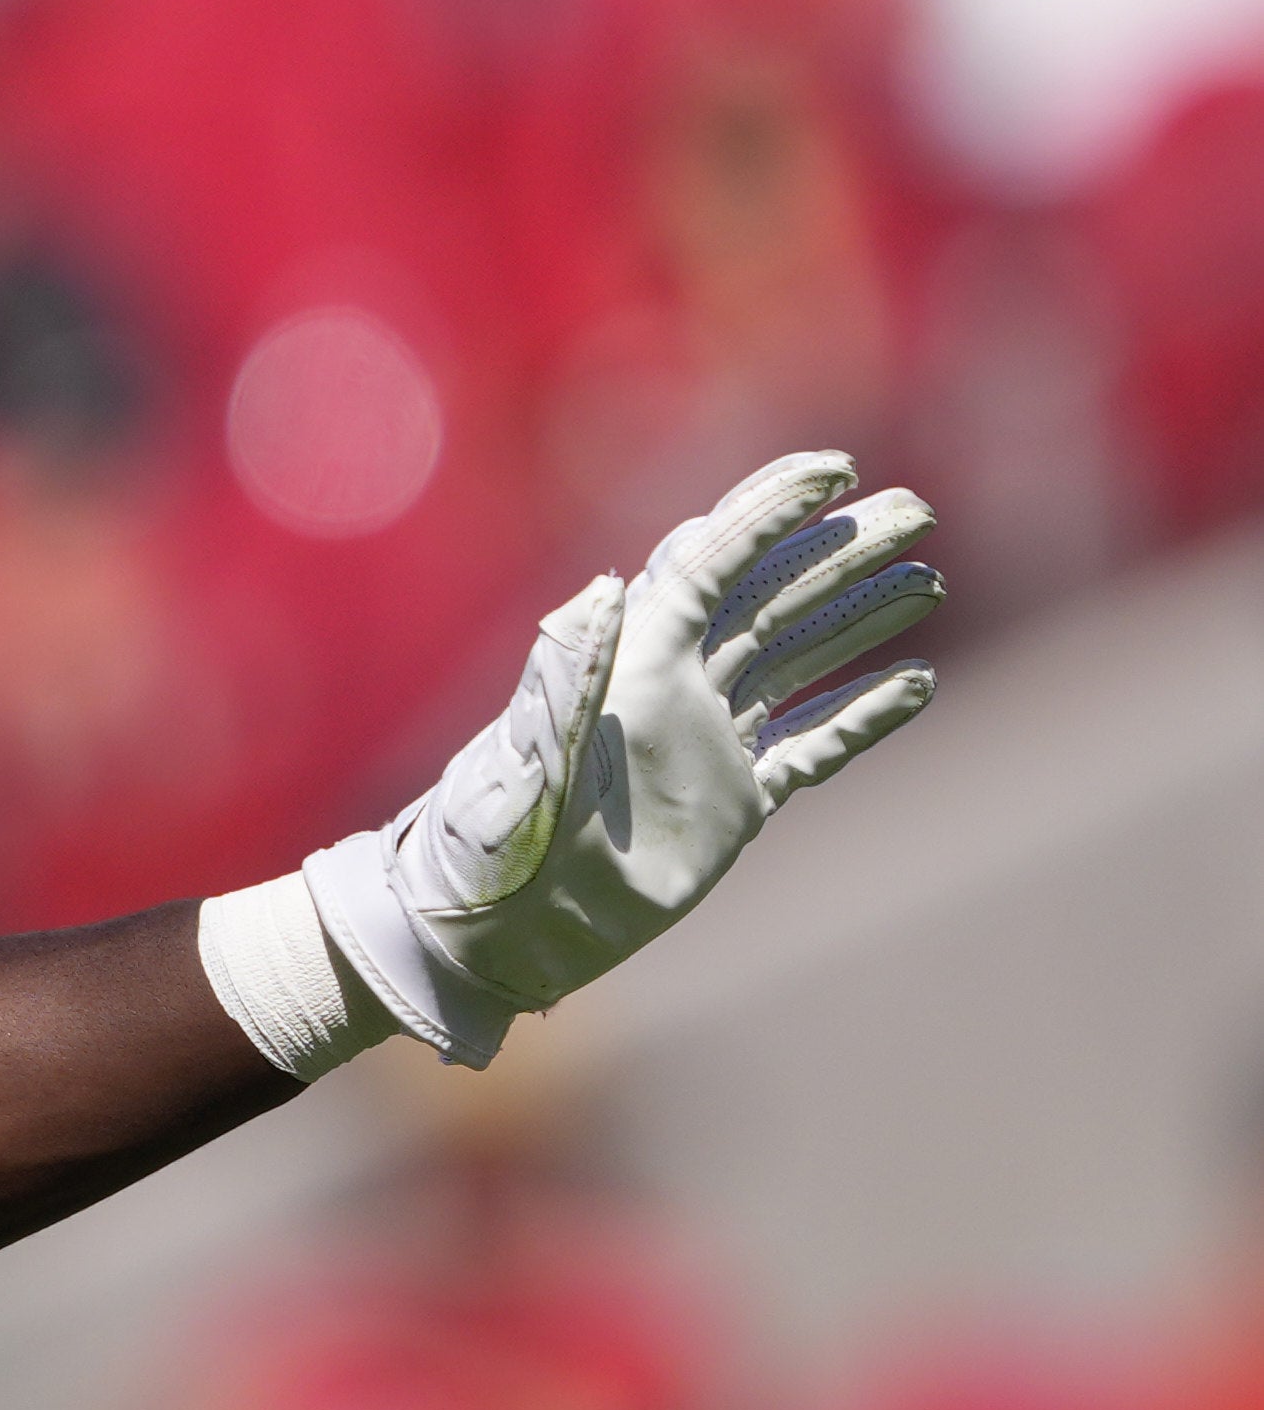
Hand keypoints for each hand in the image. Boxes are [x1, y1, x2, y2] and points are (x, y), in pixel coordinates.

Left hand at [303, 451, 942, 1062]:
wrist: (488, 938)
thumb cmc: (485, 851)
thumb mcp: (522, 763)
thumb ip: (564, 678)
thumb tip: (609, 586)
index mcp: (629, 666)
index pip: (710, 565)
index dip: (766, 513)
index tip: (832, 471)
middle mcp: (675, 692)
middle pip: (771, 599)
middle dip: (840, 552)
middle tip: (915, 509)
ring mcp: (707, 746)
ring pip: (801, 661)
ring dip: (861, 617)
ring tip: (926, 578)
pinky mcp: (733, 806)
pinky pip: (811, 747)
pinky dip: (863, 718)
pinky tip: (915, 685)